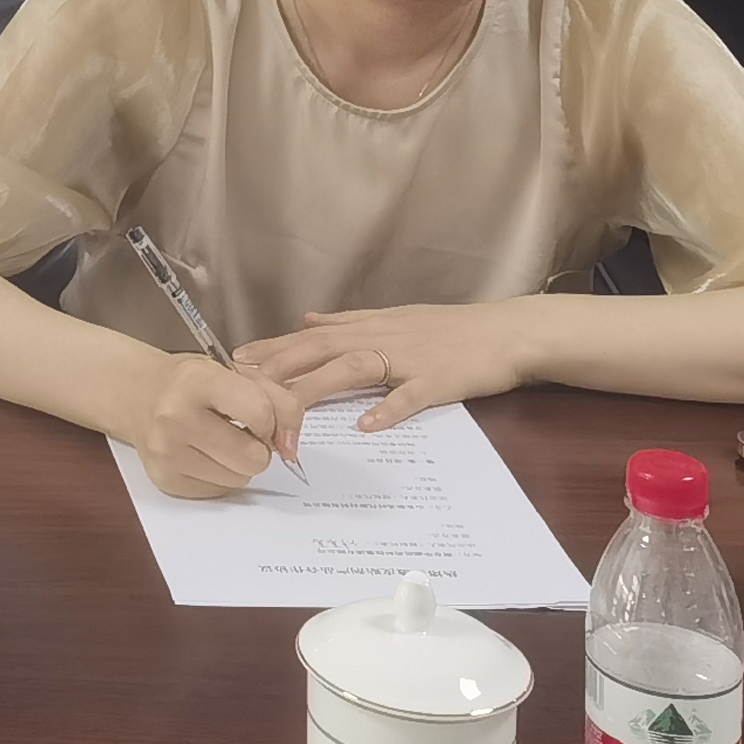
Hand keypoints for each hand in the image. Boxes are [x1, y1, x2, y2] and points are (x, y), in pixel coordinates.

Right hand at [131, 349, 304, 497]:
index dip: (271, 420)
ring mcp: (167, 452)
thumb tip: (290, 448)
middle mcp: (175, 416)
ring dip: (238, 464)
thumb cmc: (192, 382)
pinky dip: (219, 476)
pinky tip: (202, 454)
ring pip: (240, 479)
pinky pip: (219, 492)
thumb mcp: (235, 372)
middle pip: (254, 457)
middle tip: (240, 432)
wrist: (137, 393)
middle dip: (257, 448)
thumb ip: (278, 401)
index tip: (262, 417)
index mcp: (197, 380)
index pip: (260, 414)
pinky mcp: (165, 479)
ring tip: (218, 441)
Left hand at [236, 299, 536, 432]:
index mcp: (370, 326)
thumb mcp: (393, 317)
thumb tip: (307, 318)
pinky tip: (365, 426)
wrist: (506, 331)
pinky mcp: (439, 381)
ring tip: (284, 407)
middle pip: (321, 348)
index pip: (311, 334)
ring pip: (354, 368)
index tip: (237, 360)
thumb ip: (349, 321)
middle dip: (280, 365)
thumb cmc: (449, 329)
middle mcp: (382, 337)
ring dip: (317, 387)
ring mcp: (410, 358)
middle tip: (242, 383)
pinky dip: (387, 409)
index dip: (274, 347)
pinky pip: (410, 396)